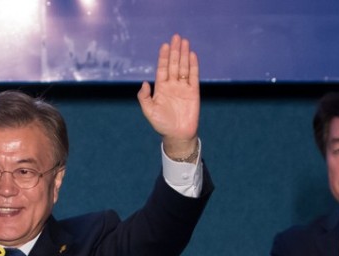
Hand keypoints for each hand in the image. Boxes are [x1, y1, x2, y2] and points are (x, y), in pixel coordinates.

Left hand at [137, 35, 199, 159]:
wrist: (177, 135)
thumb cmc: (162, 125)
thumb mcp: (149, 111)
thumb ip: (144, 97)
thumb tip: (144, 83)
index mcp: (161, 88)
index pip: (162, 68)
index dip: (163, 57)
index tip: (165, 45)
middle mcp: (172, 85)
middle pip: (174, 64)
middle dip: (175, 51)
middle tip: (176, 37)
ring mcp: (183, 88)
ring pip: (184, 67)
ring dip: (184, 55)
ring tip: (185, 42)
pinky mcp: (193, 93)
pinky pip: (194, 77)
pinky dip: (193, 66)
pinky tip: (192, 55)